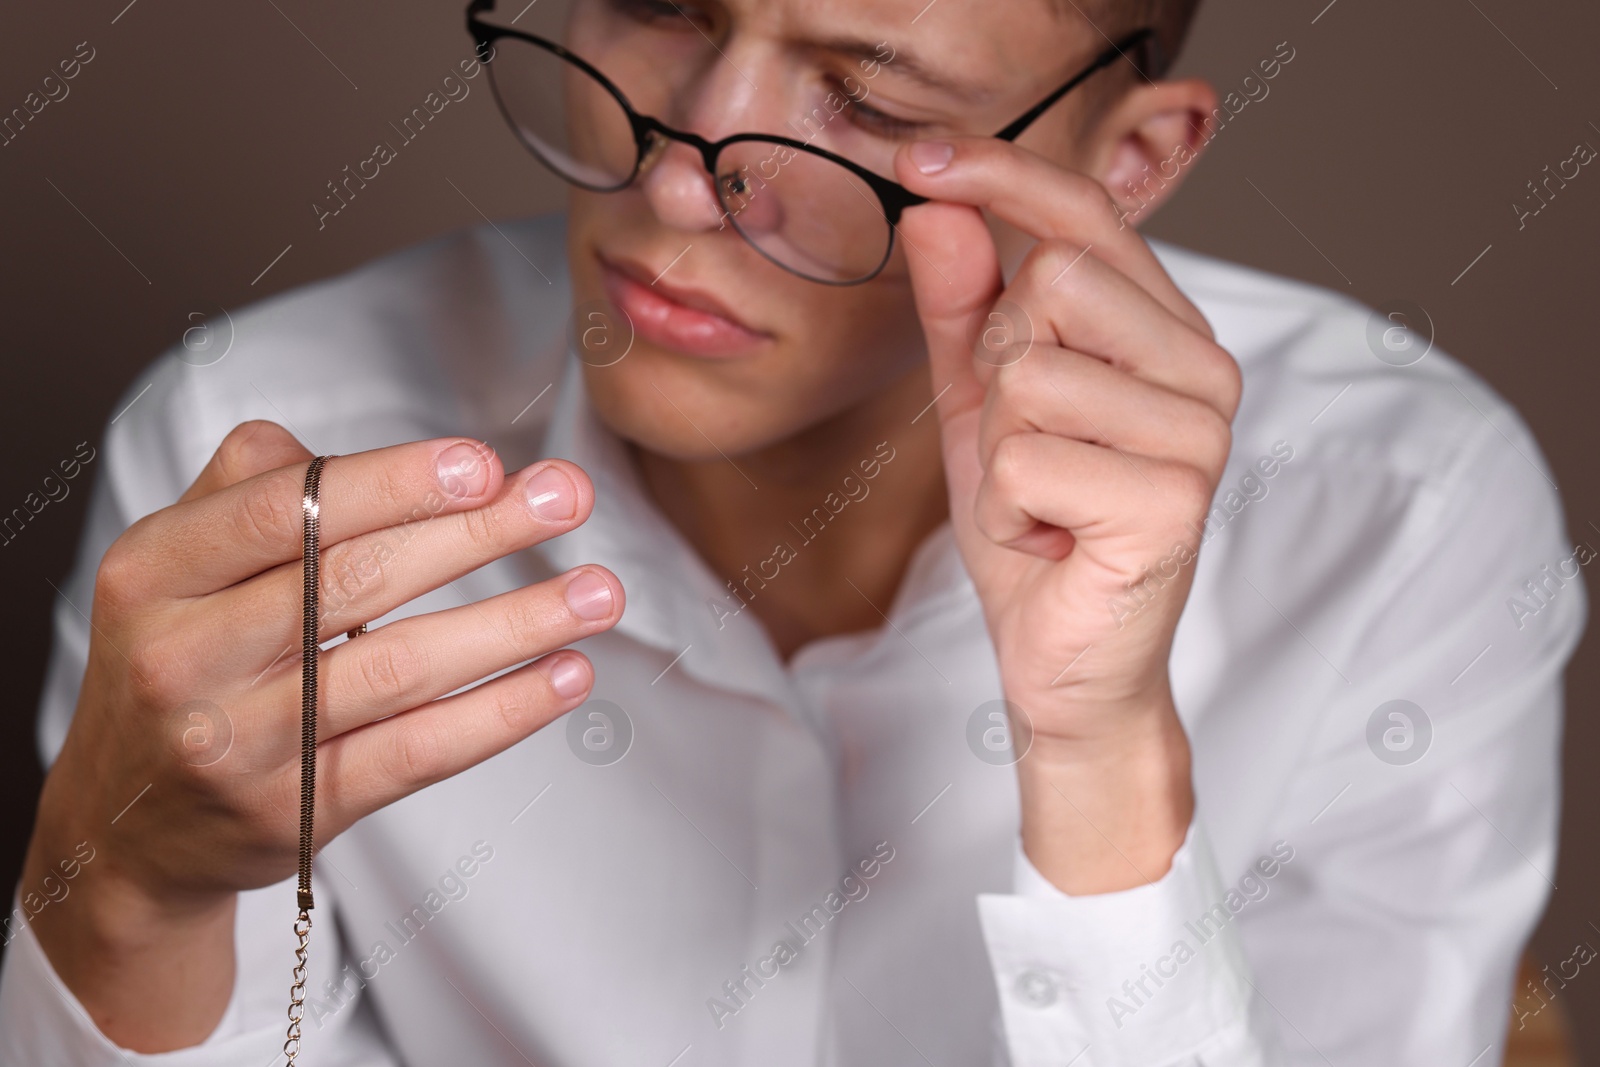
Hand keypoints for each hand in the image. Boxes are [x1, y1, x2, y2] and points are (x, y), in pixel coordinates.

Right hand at [20, 420, 621, 1049]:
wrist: (125, 830)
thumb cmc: (178, 663)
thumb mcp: (173, 567)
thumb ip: (248, 489)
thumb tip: (356, 453)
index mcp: (153, 572)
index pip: (283, 511)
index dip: (391, 483)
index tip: (483, 463)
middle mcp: (184, 657)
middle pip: (354, 581)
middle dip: (475, 533)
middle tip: (568, 498)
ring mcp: (238, 744)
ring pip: (400, 668)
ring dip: (515, 623)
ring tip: (598, 591)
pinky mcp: (295, 813)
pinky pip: (417, 753)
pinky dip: (501, 712)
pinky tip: (566, 675)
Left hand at [893, 137, 1240, 891]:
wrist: (1064, 660)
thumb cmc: (1034, 530)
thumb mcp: (978, 405)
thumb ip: (962, 309)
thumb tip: (937, 209)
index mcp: (1165, 330)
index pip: (1085, 216)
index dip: (1001, 175)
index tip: (916, 157)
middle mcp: (1204, 367)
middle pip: (1049, 286)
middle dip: (998, 373)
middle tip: (1023, 449)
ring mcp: (1199, 433)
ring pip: (1029, 376)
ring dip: (998, 453)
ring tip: (1039, 501)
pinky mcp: (1174, 501)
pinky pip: (1025, 459)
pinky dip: (1005, 510)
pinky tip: (1050, 541)